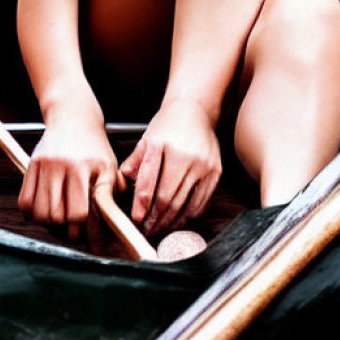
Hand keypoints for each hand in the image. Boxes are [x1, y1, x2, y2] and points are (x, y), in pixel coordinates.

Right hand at [17, 89, 121, 236]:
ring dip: (48, 223)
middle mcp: (58, 167)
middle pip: (55, 216)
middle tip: (72, 228)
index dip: (81, 225)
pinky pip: (23, 202)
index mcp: (81, 168)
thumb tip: (112, 222)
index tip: (86, 226)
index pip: (76, 212)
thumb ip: (108, 193)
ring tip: (60, 220)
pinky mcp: (30, 166)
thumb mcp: (108, 166)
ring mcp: (41, 167)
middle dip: (65, 229)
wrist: (73, 117)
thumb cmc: (94, 144)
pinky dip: (32, 213)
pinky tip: (44, 211)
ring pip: (38, 213)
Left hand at [119, 101, 221, 235]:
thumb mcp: (146, 138)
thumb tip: (125, 180)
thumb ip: (135, 160)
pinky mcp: (215, 171)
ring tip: (160, 227)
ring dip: (170, 220)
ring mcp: (202, 164)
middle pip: (167, 197)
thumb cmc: (168, 125)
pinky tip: (179, 218)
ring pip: (184, 203)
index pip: (148, 182)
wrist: (195, 111)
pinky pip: (201, 201)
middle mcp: (183, 155)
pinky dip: (189, 214)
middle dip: (155, 218)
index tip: (136, 218)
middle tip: (147, 229)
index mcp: (160, 145)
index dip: (141, 205)